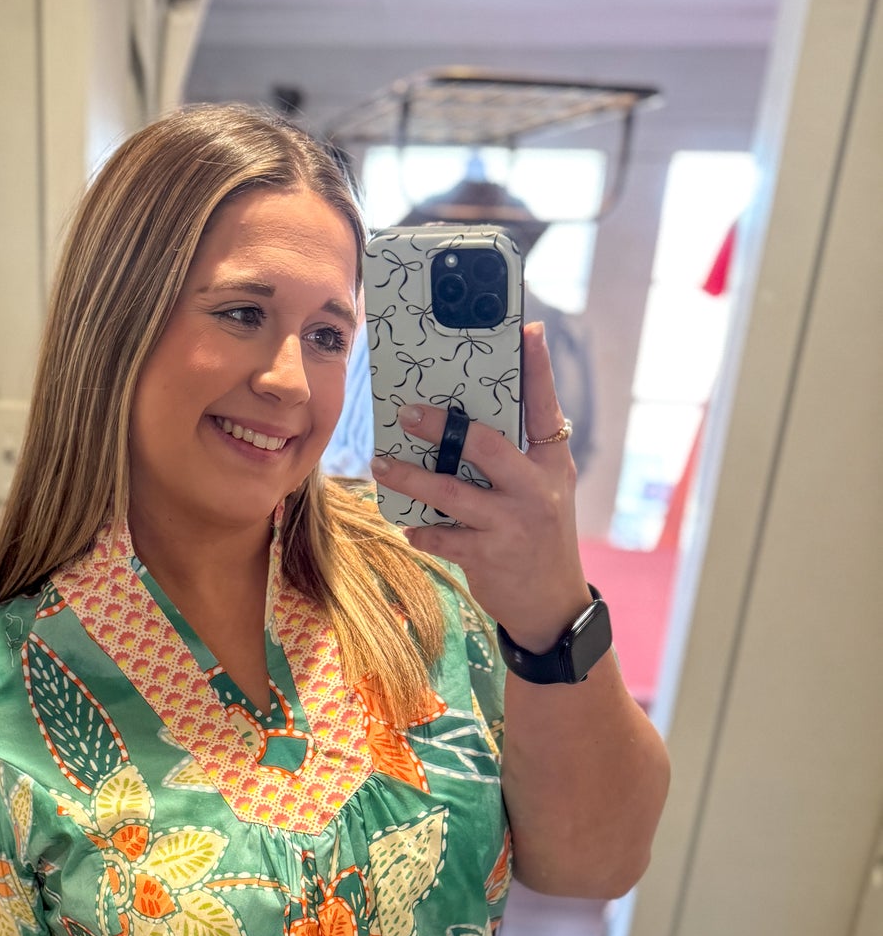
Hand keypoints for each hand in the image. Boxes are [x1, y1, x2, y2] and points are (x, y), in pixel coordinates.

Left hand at [371, 320, 591, 650]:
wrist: (552, 604)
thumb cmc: (540, 536)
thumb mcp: (546, 490)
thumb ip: (519, 456)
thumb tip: (470, 421)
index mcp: (551, 463)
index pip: (545, 408)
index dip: (538, 369)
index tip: (527, 331)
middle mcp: (535, 489)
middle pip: (484, 445)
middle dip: (442, 426)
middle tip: (407, 412)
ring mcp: (511, 523)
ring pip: (449, 493)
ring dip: (410, 478)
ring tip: (382, 465)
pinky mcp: (487, 556)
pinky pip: (441, 536)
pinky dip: (420, 530)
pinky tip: (408, 525)